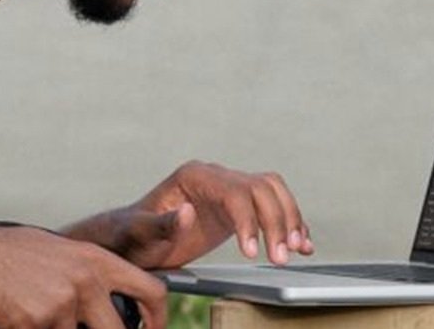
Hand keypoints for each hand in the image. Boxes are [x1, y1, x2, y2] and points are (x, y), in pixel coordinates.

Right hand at [0, 222, 165, 328]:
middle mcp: (85, 280)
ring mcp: (62, 304)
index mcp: (94, 259)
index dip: (158, 318)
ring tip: (30, 315)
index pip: (151, 290)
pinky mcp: (37, 324)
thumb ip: (82, 275)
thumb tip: (97, 303)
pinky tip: (15, 321)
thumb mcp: (53, 251)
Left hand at [71, 161, 313, 268]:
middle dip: (276, 222)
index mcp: (194, 176)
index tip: (253, 253)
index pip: (235, 191)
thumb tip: (187, 211)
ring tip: (297, 250)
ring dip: (289, 219)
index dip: (249, 220)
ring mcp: (228, 190)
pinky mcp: (237, 208)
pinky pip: (271, 206)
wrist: (132, 240)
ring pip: (272, 192)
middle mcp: (216, 177)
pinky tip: (301, 243)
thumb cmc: (131, 236)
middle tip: (280, 257)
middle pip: (261, 188)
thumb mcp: (140, 234)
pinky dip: (290, 223)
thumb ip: (162, 223)